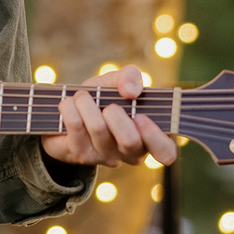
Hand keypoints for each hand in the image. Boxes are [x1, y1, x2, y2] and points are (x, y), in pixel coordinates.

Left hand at [40, 64, 177, 168]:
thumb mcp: (119, 82)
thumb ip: (131, 77)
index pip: (165, 152)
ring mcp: (105, 156)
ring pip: (99, 130)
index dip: (154, 136)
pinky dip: (70, 108)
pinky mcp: (81, 155)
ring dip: (88, 105)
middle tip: (109, 106)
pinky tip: (68, 103)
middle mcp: (130, 152)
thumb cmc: (103, 97)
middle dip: (117, 116)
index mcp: (149, 137)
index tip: (139, 116)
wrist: (68, 110)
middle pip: (130, 142)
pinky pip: (76, 128)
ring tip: (82, 96)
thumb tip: (130, 91)